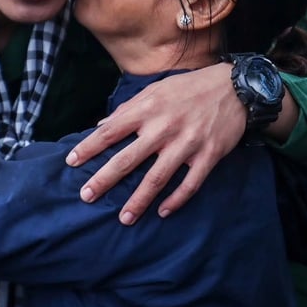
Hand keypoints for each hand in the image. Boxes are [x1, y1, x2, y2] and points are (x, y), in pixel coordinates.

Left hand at [65, 63, 243, 224]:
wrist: (235, 88)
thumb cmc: (190, 88)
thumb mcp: (156, 89)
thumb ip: (128, 108)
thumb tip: (101, 126)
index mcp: (148, 109)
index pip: (111, 131)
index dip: (89, 147)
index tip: (71, 162)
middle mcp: (164, 128)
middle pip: (128, 159)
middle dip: (104, 180)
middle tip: (86, 196)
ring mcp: (186, 144)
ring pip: (157, 178)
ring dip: (138, 201)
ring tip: (123, 218)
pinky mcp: (208, 156)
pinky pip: (190, 184)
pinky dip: (176, 200)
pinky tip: (162, 212)